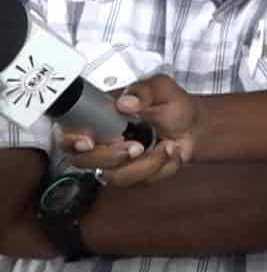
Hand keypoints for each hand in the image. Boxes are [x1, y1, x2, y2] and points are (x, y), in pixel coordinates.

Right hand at [59, 74, 198, 186]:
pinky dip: (162, 168)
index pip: (67, 133)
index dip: (70, 141)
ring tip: (167, 146)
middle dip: (112, 156)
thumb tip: (127, 102)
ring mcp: (115, 162)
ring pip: (114, 177)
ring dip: (147, 163)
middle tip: (138, 146)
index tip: (88, 142)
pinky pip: (139, 182)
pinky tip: (171, 153)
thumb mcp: (161, 89)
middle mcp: (101, 142)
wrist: (194, 127)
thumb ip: (144, 91)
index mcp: (99, 119)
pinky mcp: (132, 176)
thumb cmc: (172, 106)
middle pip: (83, 161)